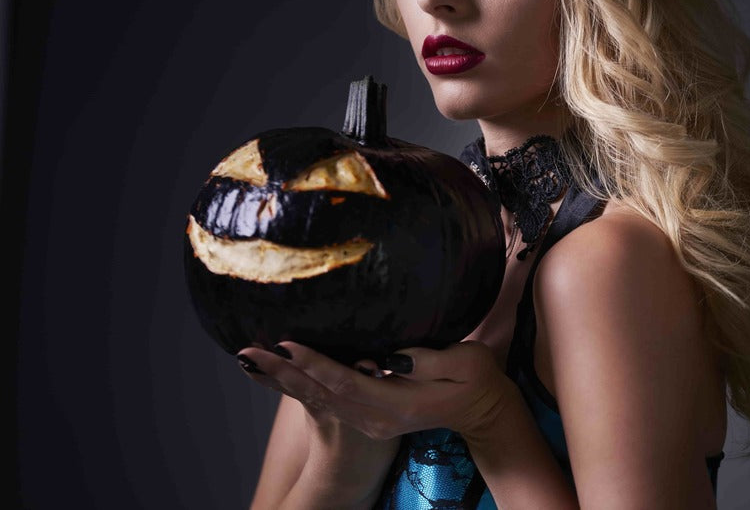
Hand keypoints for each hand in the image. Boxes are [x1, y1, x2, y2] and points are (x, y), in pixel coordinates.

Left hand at [236, 340, 513, 440]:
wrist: (485, 414)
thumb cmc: (478, 381)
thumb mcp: (464, 366)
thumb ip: (427, 361)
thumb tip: (389, 358)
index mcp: (398, 405)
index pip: (347, 382)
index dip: (315, 363)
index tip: (287, 343)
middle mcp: (377, 419)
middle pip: (322, 394)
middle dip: (283, 372)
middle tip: (248, 352)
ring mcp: (372, 422)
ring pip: (318, 401)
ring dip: (282, 381)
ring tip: (249, 360)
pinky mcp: (369, 418)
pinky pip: (325, 404)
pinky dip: (296, 389)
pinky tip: (275, 375)